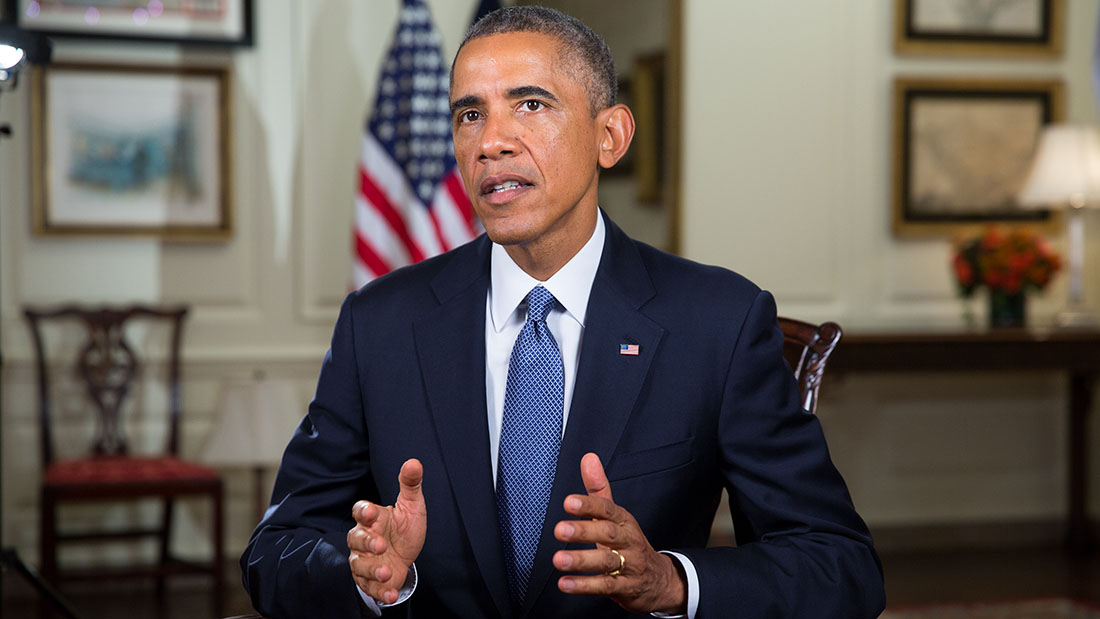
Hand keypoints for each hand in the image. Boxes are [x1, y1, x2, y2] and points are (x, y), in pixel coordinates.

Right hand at [347, 458, 426, 603]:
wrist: (405, 556)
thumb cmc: (403, 528)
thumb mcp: (411, 506)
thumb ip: (410, 485)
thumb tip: (414, 462)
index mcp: (373, 518)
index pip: (360, 511)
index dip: (364, 511)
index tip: (372, 511)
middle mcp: (364, 539)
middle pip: (355, 538)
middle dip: (366, 542)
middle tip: (380, 544)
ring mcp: (365, 561)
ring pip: (358, 564)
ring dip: (371, 569)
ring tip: (386, 570)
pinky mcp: (370, 581)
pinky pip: (370, 587)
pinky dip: (379, 592)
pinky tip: (390, 594)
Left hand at [552, 453, 686, 614]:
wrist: (659, 580)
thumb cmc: (629, 543)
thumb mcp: (616, 515)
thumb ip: (598, 489)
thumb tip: (588, 458)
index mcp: (623, 520)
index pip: (607, 509)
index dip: (588, 505)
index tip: (568, 502)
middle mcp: (628, 541)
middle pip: (607, 534)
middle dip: (583, 531)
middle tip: (559, 530)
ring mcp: (630, 565)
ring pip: (607, 562)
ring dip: (582, 561)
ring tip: (558, 560)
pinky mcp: (627, 588)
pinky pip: (606, 587)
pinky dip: (585, 585)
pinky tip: (565, 583)